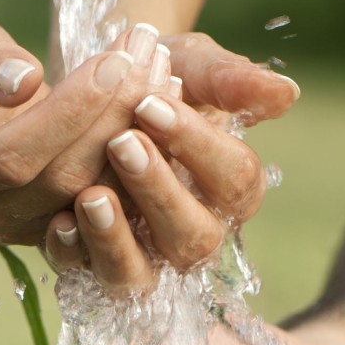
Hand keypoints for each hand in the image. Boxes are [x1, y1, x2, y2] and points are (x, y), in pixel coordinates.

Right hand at [0, 12, 165, 244]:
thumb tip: (23, 81)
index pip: (12, 156)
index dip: (68, 113)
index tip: (115, 64)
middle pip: (61, 181)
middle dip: (113, 119)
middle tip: (151, 61)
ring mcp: (21, 229)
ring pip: (93, 196)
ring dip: (137, 139)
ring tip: (163, 78)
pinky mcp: (57, 230)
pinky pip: (109, 204)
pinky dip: (141, 161)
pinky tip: (162, 113)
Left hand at [43, 33, 299, 275]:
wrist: (92, 94)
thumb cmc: (152, 79)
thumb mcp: (188, 67)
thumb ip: (229, 80)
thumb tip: (286, 93)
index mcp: (229, 188)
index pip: (236, 180)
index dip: (198, 145)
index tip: (152, 104)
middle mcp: (192, 231)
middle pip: (195, 237)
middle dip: (160, 191)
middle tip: (122, 143)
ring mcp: (143, 256)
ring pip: (142, 274)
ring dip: (116, 239)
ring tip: (90, 196)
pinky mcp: (93, 265)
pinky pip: (86, 277)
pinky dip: (73, 253)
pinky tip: (58, 222)